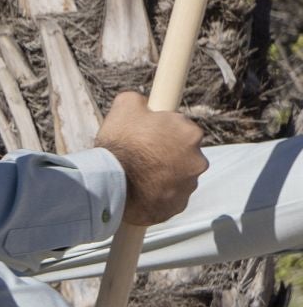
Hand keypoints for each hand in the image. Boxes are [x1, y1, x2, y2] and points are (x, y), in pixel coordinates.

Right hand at [95, 91, 205, 225]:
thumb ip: (139, 100)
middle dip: (167, 156)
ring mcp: (189, 186)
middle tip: (143, 158)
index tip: (151, 137)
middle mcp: (197, 161)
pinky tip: (141, 193)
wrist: (109, 184)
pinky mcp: (178, 206)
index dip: (165, 133)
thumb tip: (142, 101)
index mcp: (190, 134)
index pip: (183, 130)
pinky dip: (159, 196)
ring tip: (139, 178)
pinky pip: (170, 199)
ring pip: (178, 178)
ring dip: (164, 177)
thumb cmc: (119, 144)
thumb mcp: (125, 107)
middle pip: (184, 155)